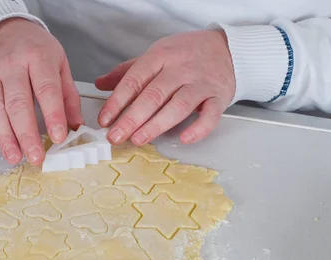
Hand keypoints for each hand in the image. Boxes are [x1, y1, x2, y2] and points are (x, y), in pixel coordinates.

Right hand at [0, 18, 83, 164]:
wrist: (3, 28)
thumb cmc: (34, 47)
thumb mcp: (59, 63)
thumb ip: (68, 95)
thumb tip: (75, 126)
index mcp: (37, 57)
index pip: (46, 90)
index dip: (52, 115)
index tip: (58, 137)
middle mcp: (11, 65)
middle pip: (18, 104)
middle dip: (27, 135)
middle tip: (36, 157)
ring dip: (5, 137)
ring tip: (15, 157)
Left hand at [95, 30, 234, 145]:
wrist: (228, 49)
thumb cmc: (188, 54)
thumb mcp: (156, 55)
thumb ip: (128, 71)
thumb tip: (101, 84)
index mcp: (160, 57)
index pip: (134, 80)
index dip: (117, 101)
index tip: (104, 119)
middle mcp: (180, 69)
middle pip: (153, 95)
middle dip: (131, 118)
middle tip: (116, 136)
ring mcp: (200, 83)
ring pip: (178, 106)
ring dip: (156, 124)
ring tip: (139, 139)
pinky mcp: (219, 97)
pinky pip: (211, 114)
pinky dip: (199, 128)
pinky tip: (184, 138)